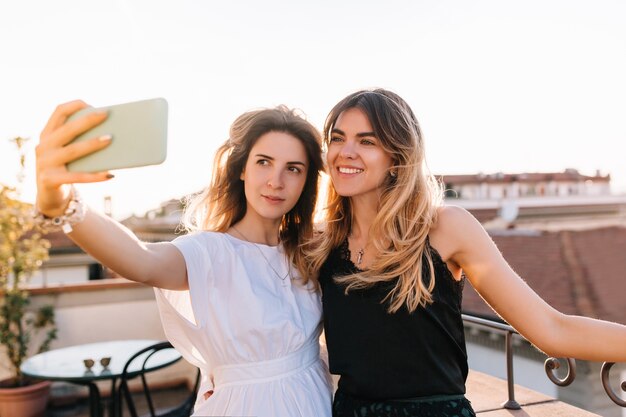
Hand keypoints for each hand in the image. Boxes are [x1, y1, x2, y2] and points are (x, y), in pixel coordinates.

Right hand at [36, 100, 113, 216]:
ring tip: (110, 139)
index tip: (91, 104)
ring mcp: (45, 163)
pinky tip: (110, 174)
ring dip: (92, 144)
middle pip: (67, 129)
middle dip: (87, 120)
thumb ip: (79, 141)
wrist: (50, 197)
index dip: (74, 106)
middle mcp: (43, 146)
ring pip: (72, 151)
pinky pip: (76, 177)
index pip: (58, 112)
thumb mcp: (68, 152)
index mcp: (47, 135)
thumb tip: (111, 133)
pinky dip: (94, 175)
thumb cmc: (66, 169)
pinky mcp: (50, 180)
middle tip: (107, 114)